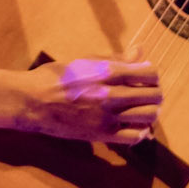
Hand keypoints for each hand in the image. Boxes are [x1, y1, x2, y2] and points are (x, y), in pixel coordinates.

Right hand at [18, 57, 160, 143]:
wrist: (32, 102)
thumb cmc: (56, 77)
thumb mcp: (85, 61)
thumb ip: (116, 58)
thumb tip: (140, 50)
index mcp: (107, 72)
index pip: (149, 72)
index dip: (152, 74)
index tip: (146, 77)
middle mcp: (111, 94)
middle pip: (154, 95)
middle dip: (155, 93)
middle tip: (148, 94)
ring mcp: (107, 117)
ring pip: (149, 116)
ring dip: (151, 112)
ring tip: (143, 109)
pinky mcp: (102, 135)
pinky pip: (135, 137)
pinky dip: (141, 131)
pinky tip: (135, 125)